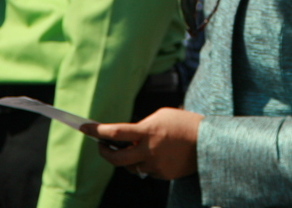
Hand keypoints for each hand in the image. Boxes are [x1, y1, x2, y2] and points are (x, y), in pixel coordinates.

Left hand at [84, 108, 201, 180]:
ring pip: (132, 166)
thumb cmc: (183, 123)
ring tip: (136, 147)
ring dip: (130, 158)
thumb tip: (127, 140)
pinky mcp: (162, 175)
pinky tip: (158, 154)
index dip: (97, 131)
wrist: (208, 141)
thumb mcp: (161, 117)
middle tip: (102, 146)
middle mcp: (148, 150)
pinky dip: (146, 163)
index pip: (115, 132)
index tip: (83, 128)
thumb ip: (142, 128)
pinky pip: (146, 171)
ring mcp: (154, 165)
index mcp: (147, 131)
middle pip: (117, 158)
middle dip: (105, 152)